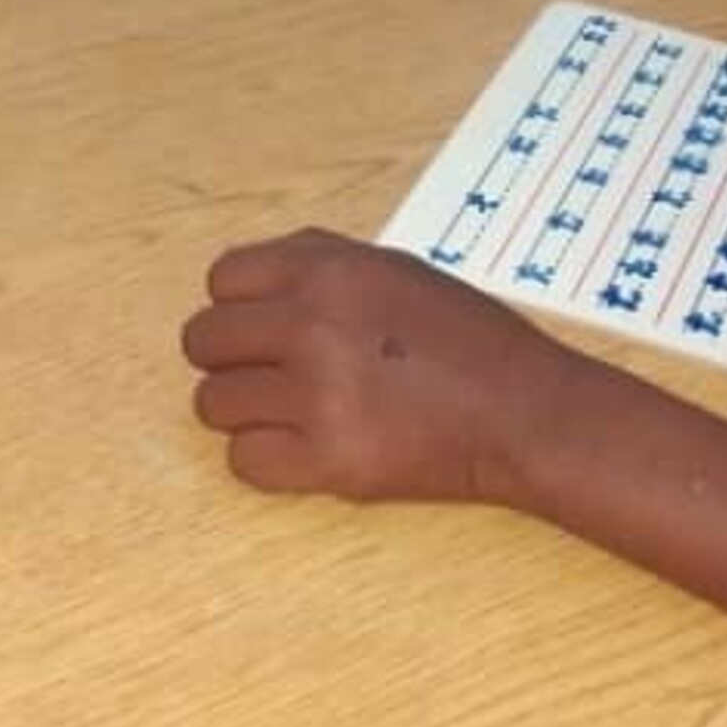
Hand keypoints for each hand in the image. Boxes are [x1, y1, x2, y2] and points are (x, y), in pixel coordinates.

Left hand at [182, 227, 568, 500]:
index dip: (239, 305)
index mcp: (329, 271)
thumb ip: (320, 264)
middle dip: (231, 359)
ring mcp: (315, 396)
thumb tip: (252, 280)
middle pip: (203, 341)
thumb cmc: (469, 339)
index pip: (222, 280)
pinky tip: (307, 448)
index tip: (264, 326)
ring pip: (212, 405)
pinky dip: (266, 459)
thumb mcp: (395, 269)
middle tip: (273, 375)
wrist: (524, 412)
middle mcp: (312, 326)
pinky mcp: (326, 462)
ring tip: (295, 414)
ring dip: (245, 412)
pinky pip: (242, 461)